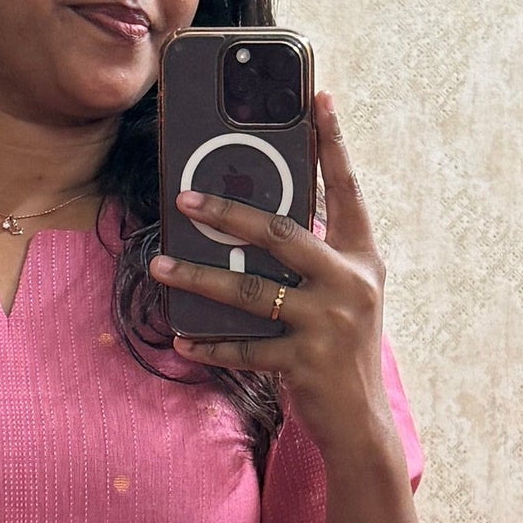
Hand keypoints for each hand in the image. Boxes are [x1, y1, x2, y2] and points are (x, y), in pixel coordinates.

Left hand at [149, 91, 394, 460]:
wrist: (362, 425)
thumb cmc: (341, 353)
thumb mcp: (341, 297)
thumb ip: (310, 260)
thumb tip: (251, 223)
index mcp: (362, 259)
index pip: (347, 190)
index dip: (333, 143)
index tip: (319, 97)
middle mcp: (350, 284)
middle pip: (281, 233)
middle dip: (228, 214)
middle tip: (184, 200)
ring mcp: (329, 323)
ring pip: (252, 291)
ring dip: (199, 279)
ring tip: (160, 268)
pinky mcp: (306, 362)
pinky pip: (246, 348)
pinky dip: (211, 345)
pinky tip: (183, 339)